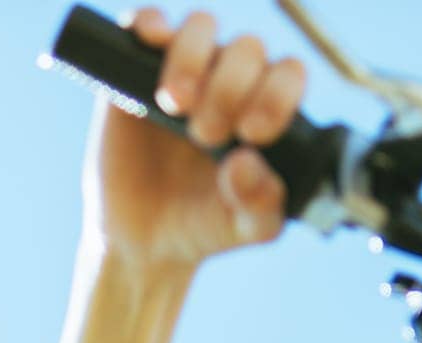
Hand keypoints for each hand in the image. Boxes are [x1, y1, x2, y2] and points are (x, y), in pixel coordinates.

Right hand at [80, 7, 306, 267]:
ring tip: (176, 104)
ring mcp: (182, 71)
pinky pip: (145, 22)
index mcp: (266, 108)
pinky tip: (150, 45)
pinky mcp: (133, 71)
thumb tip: (246, 163)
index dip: (277, 94)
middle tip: (205, 135)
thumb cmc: (204, 226)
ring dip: (192, 57)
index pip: (288, 73)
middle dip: (229, 89)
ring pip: (201, 25)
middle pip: (247, 48)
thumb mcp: (245, 229)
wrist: (143, 241)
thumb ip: (262, 205)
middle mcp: (229, 81)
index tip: (251, 134)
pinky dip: (149, 23)